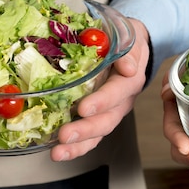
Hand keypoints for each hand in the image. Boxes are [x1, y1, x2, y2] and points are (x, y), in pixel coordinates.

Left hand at [50, 19, 150, 160]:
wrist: (130, 46)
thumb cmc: (124, 39)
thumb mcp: (128, 35)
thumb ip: (128, 49)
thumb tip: (127, 67)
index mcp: (130, 79)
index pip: (118, 92)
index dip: (102, 101)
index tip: (83, 108)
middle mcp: (122, 100)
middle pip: (107, 120)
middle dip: (85, 130)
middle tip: (65, 136)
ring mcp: (111, 111)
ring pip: (98, 133)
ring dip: (78, 145)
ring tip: (58, 153)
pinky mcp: (99, 117)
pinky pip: (90, 136)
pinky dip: (75, 147)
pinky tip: (58, 152)